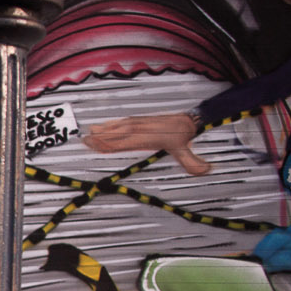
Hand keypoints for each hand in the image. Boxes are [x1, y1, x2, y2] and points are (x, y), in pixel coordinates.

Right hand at [83, 113, 209, 175]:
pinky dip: (109, 125)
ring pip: (116, 127)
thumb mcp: (186, 150)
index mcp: (148, 137)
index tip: (98, 145)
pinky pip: (121, 123)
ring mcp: (139, 123)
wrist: (189, 119)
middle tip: (85, 141)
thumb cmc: (184, 135)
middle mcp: (141, 129)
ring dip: (102, 130)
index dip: (110, 144)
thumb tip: (205, 171)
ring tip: (88, 134)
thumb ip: (193, 163)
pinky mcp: (139, 120)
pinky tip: (101, 126)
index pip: (125, 142)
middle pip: (116, 134)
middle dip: (100, 138)